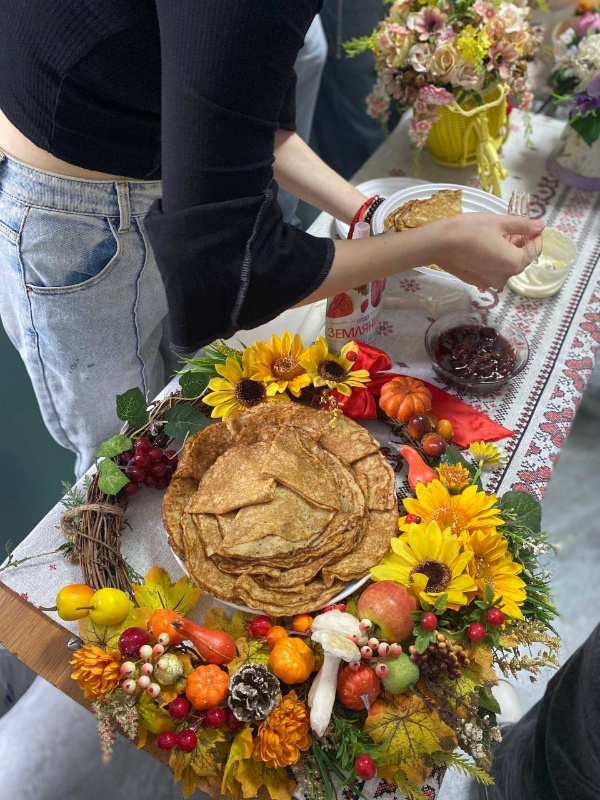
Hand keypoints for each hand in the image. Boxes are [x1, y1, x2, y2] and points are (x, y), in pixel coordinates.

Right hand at [429, 213, 544, 289]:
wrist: (439, 244)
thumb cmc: (471, 229)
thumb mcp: (500, 222)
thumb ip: (523, 225)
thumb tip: (541, 225)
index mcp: (514, 262)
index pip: (534, 251)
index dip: (536, 237)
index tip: (532, 225)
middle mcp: (505, 277)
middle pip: (520, 260)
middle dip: (520, 244)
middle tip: (512, 228)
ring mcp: (489, 282)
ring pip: (505, 266)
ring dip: (507, 252)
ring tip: (497, 236)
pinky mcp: (477, 282)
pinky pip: (492, 271)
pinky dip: (494, 260)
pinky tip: (484, 248)